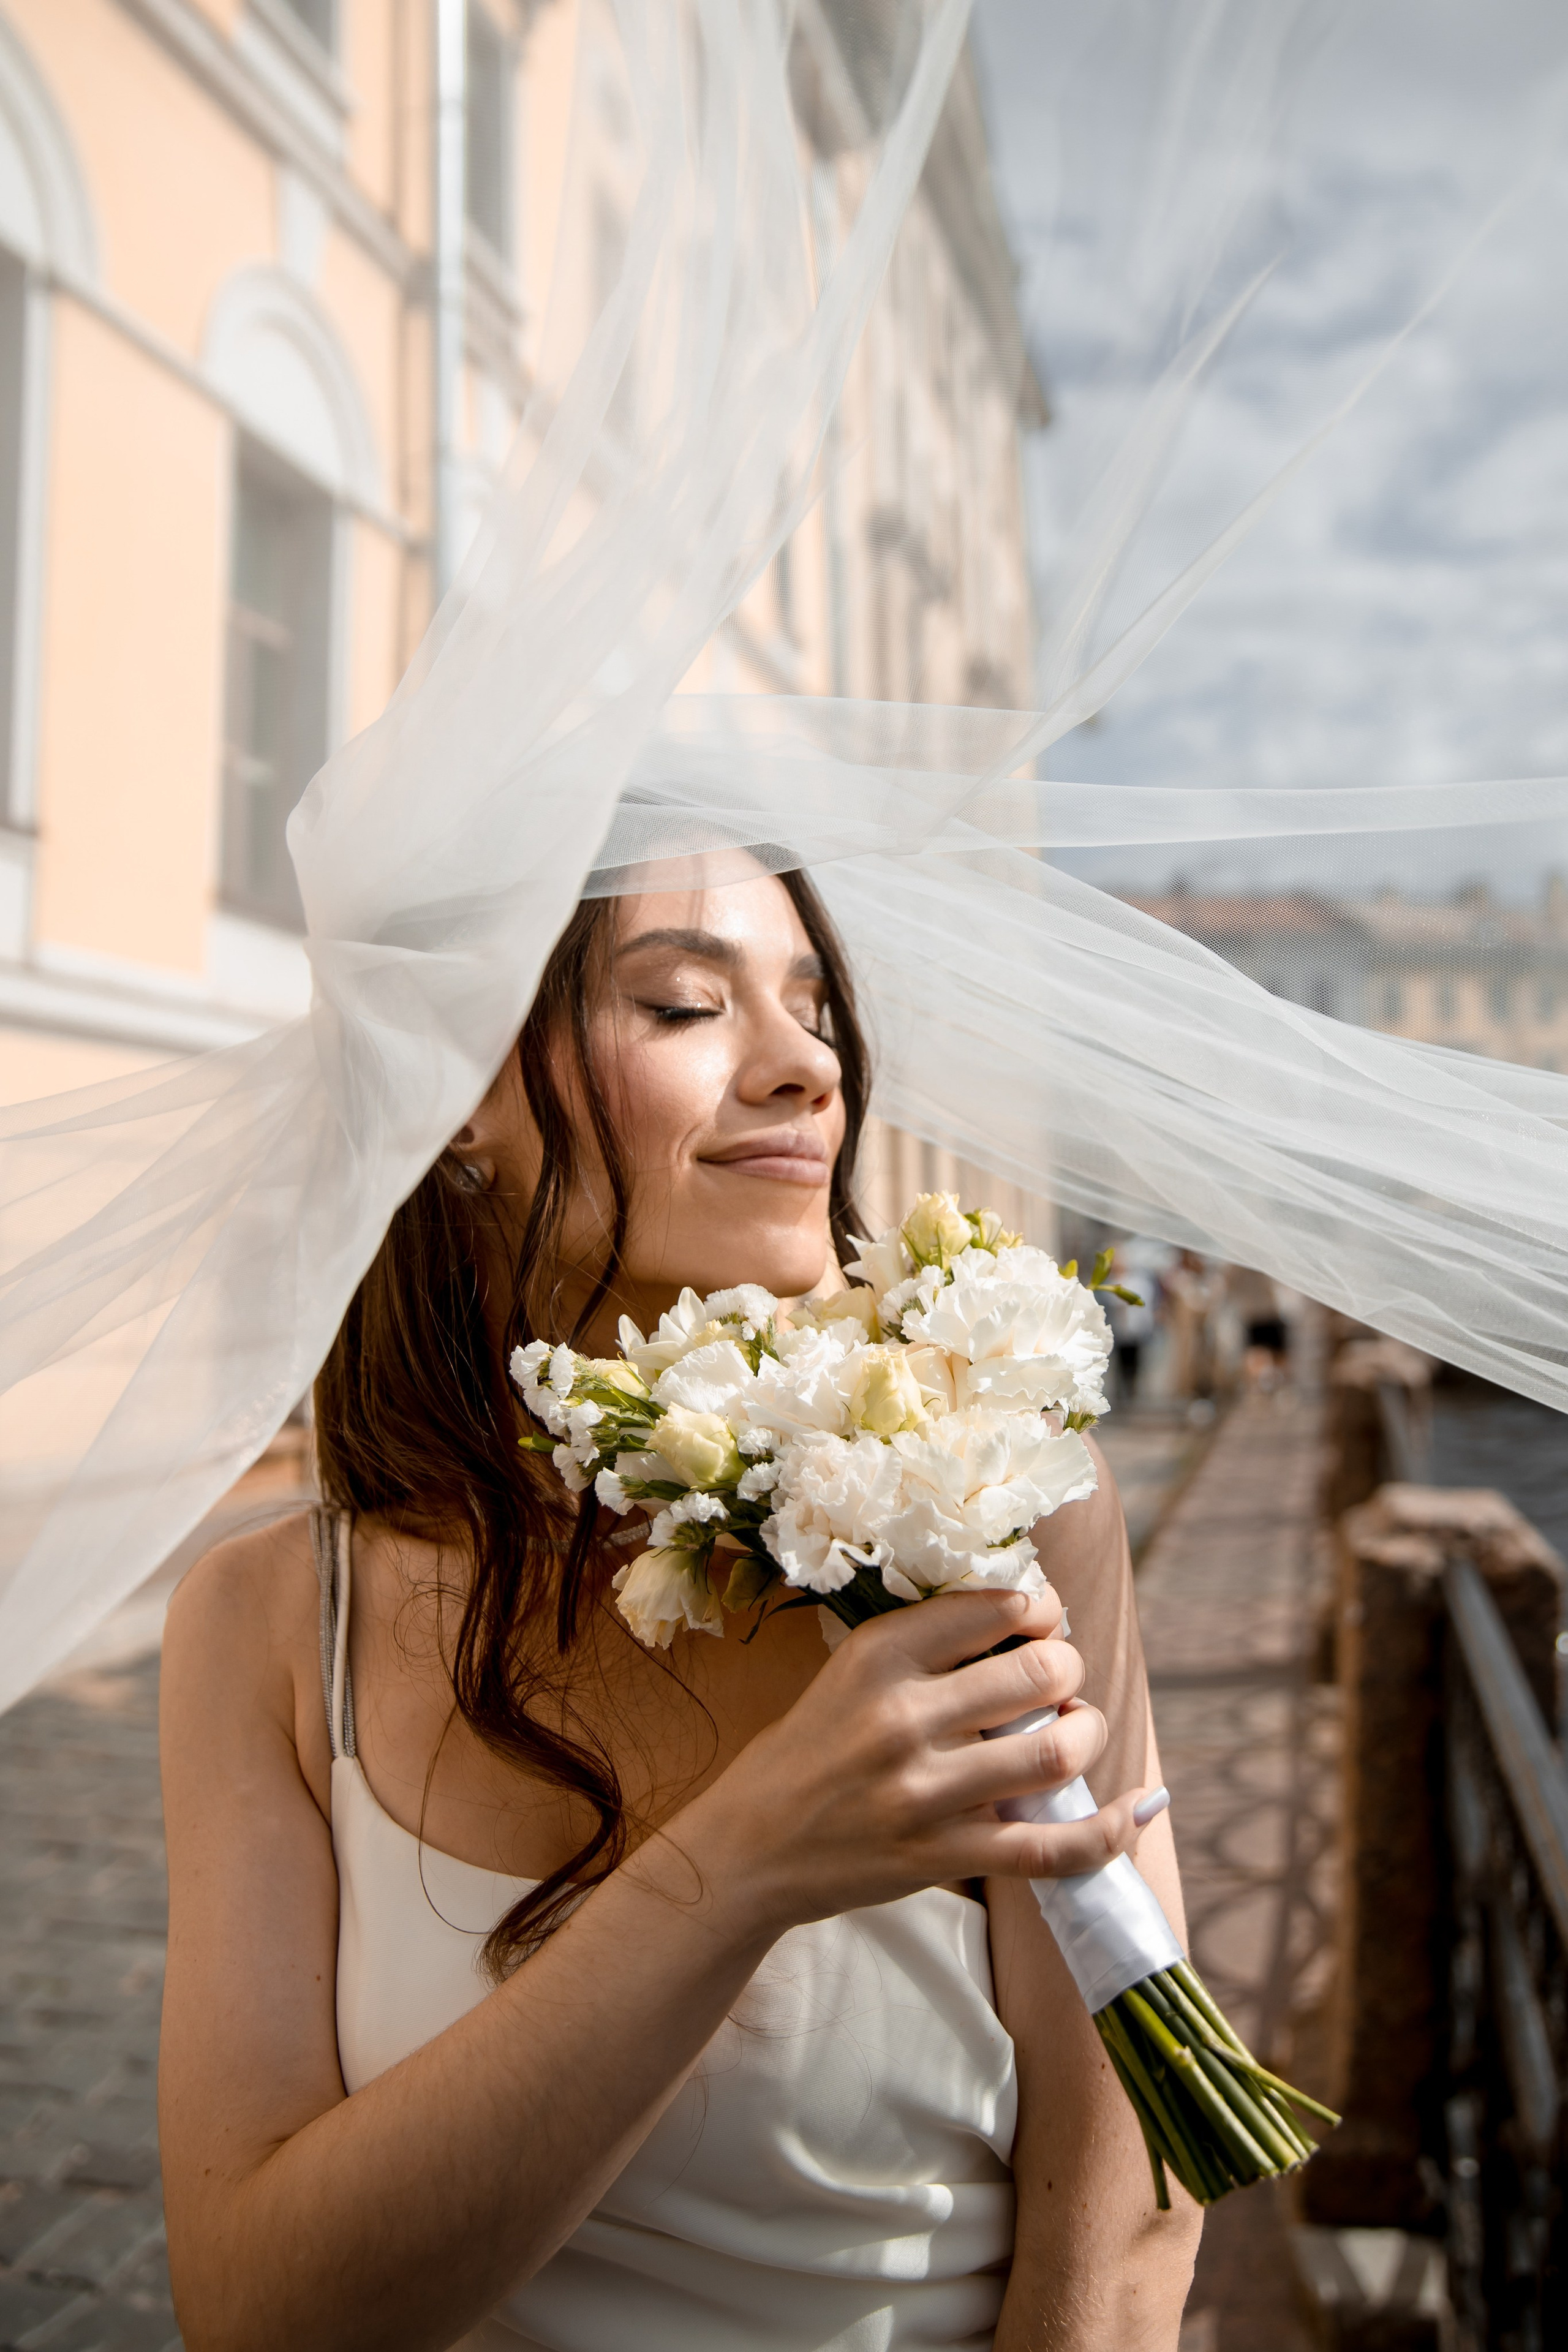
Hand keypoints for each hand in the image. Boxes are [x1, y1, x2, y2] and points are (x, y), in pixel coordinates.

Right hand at [656, 1587, 1160, 1943]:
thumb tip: (1032, 1617)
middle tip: (1060, 1683)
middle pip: (1042, 1672)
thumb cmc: (811, 1749)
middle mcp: (904, 1717)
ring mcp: (926, 1793)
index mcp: (880, 1653)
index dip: (1044, 1610)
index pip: (1000, 1606)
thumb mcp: (853, 1670)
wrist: (750, 1847)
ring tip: (1073, 1731)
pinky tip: (1137, 1808)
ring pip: (1056, 1751)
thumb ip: (932, 1644)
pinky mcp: (943, 1857)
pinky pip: (1051, 1849)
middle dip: (1070, 1671)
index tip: (1043, 1624)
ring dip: (1087, 1734)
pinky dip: (1106, 1832)